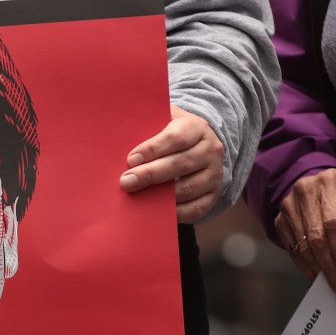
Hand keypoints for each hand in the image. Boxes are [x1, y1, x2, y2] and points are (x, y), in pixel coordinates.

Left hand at [119, 106, 224, 223]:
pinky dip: (174, 213)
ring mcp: (215, 174)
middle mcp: (211, 150)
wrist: (199, 147)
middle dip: (150, 174)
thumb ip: (148, 127)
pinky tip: (155, 211)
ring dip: (161, 196)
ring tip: (137, 198)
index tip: (131, 159)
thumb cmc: (172, 134)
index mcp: (197, 128)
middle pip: (181, 164)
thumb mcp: (164, 121)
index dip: (153, 149)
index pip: (176, 137)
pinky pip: (195, 208)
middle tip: (126, 182)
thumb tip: (120, 139)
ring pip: (188, 188)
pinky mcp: (213, 195)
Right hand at [274, 169, 335, 296]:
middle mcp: (304, 191)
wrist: (315, 183)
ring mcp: (288, 206)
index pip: (333, 221)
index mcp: (329, 182)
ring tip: (331, 283)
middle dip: (329, 265)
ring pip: (302, 246)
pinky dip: (304, 265)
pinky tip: (316, 275)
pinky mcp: (279, 220)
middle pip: (316, 237)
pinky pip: (292, 249)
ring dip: (317, 269)